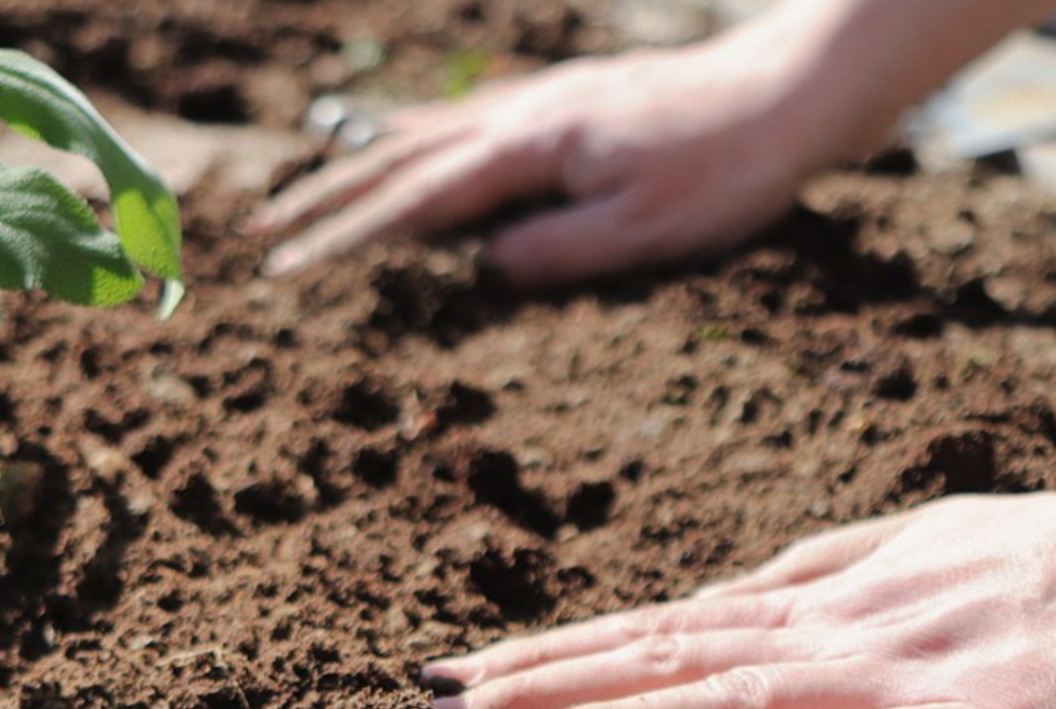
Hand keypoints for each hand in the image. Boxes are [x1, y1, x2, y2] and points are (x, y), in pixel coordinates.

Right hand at [249, 36, 864, 285]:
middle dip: (327, 197)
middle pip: (401, 158)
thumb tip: (482, 271)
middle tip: (262, 229)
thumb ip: (557, 251)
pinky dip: (420, 133)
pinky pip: (469, 116)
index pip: (416, 201)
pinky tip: (409, 138)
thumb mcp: (647, 231)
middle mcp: (525, 114)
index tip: (288, 266)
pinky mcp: (570, 99)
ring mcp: (544, 100)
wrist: (793, 90)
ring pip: (429, 131)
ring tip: (309, 188)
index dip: (347, 237)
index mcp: (533, 148)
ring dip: (362, 163)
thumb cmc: (729, 168)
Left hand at [422, 483, 1055, 708]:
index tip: (462, 672)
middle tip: (435, 700)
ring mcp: (894, 679)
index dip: (556, 653)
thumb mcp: (905, 553)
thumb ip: (812, 576)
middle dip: (543, 682)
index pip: (658, 632)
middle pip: (663, 660)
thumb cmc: (1049, 557)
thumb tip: (720, 595)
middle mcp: (829, 635)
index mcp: (815, 606)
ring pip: (728, 699)